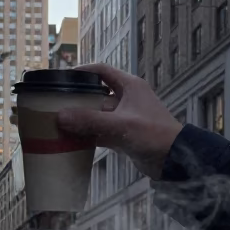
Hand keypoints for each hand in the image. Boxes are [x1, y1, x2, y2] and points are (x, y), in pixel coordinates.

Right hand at [57, 63, 183, 179]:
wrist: (174, 158)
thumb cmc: (153, 134)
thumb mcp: (120, 124)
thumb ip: (90, 120)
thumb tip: (60, 116)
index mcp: (129, 86)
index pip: (102, 71)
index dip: (83, 72)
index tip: (63, 77)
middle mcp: (126, 99)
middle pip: (96, 94)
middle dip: (77, 100)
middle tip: (55, 104)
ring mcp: (124, 118)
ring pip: (97, 115)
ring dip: (81, 120)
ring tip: (58, 124)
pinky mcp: (123, 135)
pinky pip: (101, 132)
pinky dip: (88, 136)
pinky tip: (72, 141)